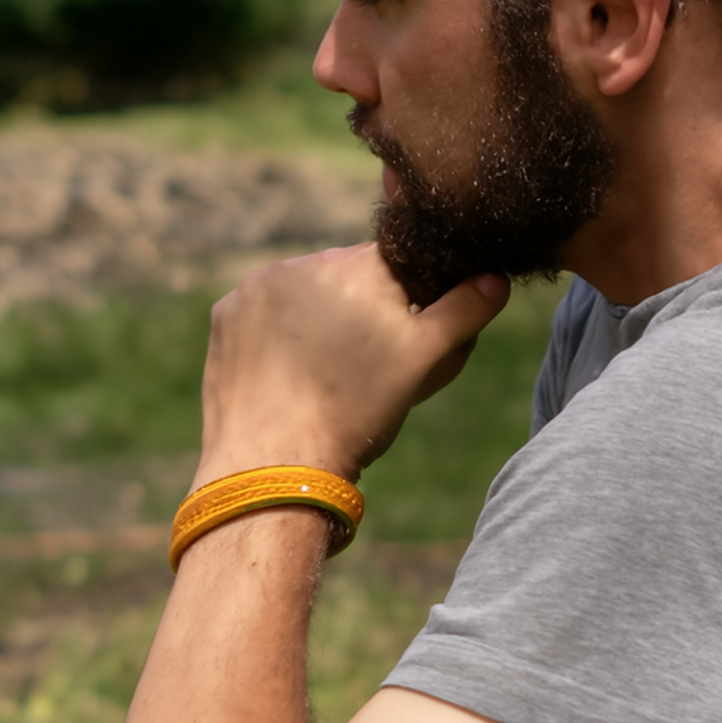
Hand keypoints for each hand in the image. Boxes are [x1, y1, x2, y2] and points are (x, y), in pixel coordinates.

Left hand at [193, 243, 509, 486]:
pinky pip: (262, 312)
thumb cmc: (358, 411)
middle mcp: (304, 263)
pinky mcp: (225, 315)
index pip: (395, 261)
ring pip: (302, 291)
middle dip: (359, 306)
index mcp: (358, 265)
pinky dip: (276, 333)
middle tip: (364, 361)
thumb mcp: (423, 362)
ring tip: (325, 370)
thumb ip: (463, 312)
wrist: (276, 461)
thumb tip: (496, 280)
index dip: (405, 297)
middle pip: (345, 274)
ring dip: (316, 316)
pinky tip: (289, 371)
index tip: (400, 336)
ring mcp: (256, 287)